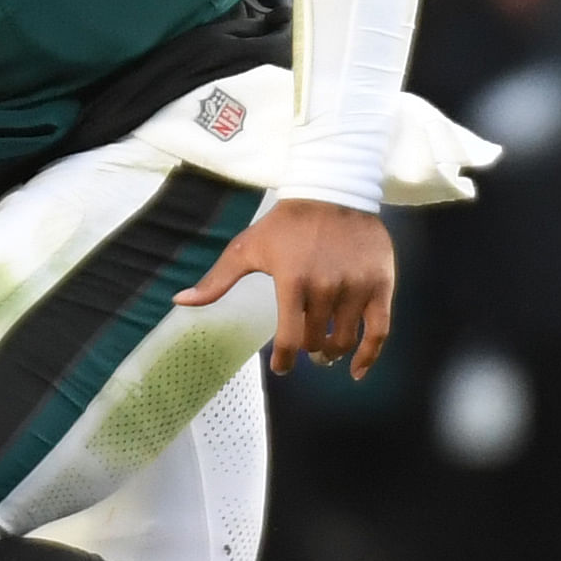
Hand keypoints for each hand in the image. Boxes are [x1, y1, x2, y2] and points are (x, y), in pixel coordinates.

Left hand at [179, 197, 394, 377]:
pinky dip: (369, 355)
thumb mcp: (248, 247)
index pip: (290, 340)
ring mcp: (356, 287)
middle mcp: (327, 287)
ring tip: (327, 351)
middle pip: (316, 340)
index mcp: (293, 281)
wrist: (334, 191)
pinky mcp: (381, 285)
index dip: (284, 362)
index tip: (281, 367)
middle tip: (306, 345)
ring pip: (344, 339)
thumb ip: (218, 279)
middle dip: (308, 348)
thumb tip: (180, 301)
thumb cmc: (286, 223)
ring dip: (332, 351)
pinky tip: (357, 369)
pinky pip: (379, 331)